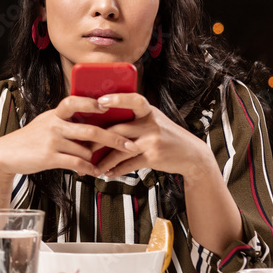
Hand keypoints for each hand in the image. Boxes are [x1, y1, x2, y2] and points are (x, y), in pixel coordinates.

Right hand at [0, 94, 135, 178]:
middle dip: (114, 138)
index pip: (76, 101)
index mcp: (56, 114)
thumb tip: (91, 120)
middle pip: (90, 129)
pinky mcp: (49, 157)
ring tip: (108, 164)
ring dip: (98, 159)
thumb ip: (66, 120)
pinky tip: (93, 172)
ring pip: (85, 150)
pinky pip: (76, 164)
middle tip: (130, 145)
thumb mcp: (46, 122)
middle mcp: (55, 125)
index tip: (111, 106)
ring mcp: (52, 141)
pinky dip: (88, 169)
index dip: (93, 103)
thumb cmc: (30, 139)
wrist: (7, 153)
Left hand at [96, 93, 212, 178]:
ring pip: (120, 150)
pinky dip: (116, 170)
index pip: (133, 100)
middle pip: (118, 129)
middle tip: (80, 145)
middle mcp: (150, 124)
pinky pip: (129, 164)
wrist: (191, 154)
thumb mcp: (153, 120)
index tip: (100, 101)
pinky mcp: (153, 157)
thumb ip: (133, 118)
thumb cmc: (166, 135)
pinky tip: (108, 173)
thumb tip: (101, 120)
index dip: (117, 99)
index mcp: (148, 111)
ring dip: (103, 160)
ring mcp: (152, 141)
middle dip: (96, 139)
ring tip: (92, 167)